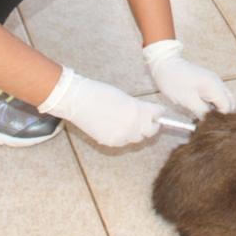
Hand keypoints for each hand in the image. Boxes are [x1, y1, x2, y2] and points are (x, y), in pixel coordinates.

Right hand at [38, 67, 162, 146]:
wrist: (78, 100)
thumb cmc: (99, 93)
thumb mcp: (125, 97)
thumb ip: (138, 107)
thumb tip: (146, 113)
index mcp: (137, 110)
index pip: (157, 115)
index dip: (158, 113)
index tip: (158, 112)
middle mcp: (132, 125)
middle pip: (150, 131)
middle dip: (151, 125)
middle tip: (149, 120)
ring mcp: (121, 136)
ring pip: (137, 138)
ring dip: (137, 132)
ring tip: (130, 123)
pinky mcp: (110, 142)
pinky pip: (123, 142)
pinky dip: (124, 136)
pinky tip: (118, 128)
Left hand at [143, 39, 235, 117]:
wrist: (165, 63)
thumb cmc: (174, 81)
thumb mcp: (187, 100)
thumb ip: (202, 112)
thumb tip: (211, 122)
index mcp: (214, 86)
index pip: (228, 107)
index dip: (221, 118)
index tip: (211, 126)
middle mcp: (217, 82)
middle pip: (229, 103)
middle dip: (222, 114)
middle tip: (209, 123)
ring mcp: (213, 81)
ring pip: (223, 99)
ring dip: (217, 110)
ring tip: (205, 118)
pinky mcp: (207, 82)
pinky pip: (215, 96)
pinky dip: (212, 104)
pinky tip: (202, 110)